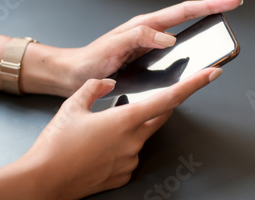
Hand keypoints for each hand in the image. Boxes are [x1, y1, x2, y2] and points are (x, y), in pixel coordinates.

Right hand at [14, 67, 221, 199]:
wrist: (44, 180)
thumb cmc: (56, 145)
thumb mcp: (72, 106)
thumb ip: (94, 88)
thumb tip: (107, 84)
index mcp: (124, 120)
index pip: (168, 98)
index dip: (193, 85)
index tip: (211, 74)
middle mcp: (133, 142)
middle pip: (159, 117)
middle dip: (159, 105)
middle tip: (144, 99)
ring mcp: (130, 161)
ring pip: (141, 136)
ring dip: (131, 127)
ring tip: (101, 129)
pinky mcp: (123, 174)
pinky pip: (130, 154)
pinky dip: (121, 146)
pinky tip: (99, 147)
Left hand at [64, 0, 241, 93]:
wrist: (78, 74)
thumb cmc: (92, 58)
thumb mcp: (115, 46)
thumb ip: (140, 37)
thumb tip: (169, 38)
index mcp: (146, 25)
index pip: (183, 11)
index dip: (209, 5)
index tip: (230, 2)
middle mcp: (151, 33)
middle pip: (187, 19)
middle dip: (211, 12)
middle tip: (231, 11)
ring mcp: (151, 46)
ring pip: (183, 36)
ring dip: (202, 33)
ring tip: (219, 35)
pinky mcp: (149, 59)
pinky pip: (174, 54)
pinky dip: (189, 53)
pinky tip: (196, 61)